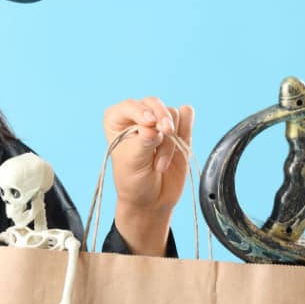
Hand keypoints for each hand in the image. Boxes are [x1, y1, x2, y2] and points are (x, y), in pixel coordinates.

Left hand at [103, 97, 194, 215]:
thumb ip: (143, 142)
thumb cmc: (133, 181)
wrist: (152, 200)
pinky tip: (177, 149)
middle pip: (154, 103)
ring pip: (172, 114)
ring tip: (160, 163)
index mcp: (117, 120)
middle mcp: (137, 117)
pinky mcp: (179, 129)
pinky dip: (186, 131)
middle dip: (162, 119)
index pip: (130, 106)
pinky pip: (187, 115)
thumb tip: (154, 127)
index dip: (141, 112)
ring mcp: (159, 122)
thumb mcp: (133, 162)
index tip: (150, 124)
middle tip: (166, 134)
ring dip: (170, 140)